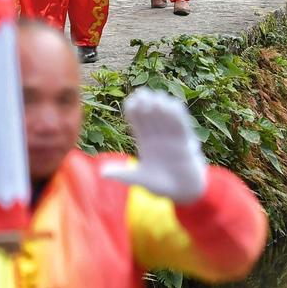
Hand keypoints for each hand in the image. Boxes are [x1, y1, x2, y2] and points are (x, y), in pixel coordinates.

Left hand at [100, 89, 207, 203]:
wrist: (183, 193)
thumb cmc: (161, 185)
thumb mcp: (140, 179)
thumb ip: (123, 174)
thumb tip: (101, 172)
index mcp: (145, 142)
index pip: (138, 122)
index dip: (134, 110)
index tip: (130, 101)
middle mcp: (158, 137)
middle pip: (151, 115)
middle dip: (147, 103)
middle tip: (141, 94)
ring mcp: (172, 138)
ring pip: (166, 117)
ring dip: (162, 106)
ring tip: (155, 99)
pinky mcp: (185, 142)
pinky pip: (181, 125)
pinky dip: (177, 115)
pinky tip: (172, 105)